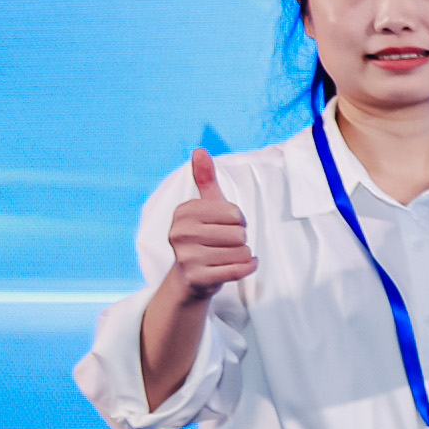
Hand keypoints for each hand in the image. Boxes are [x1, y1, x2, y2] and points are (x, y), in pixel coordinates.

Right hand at [163, 148, 254, 303]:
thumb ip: (205, 179)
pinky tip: (239, 266)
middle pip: (239, 233)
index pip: (234, 212)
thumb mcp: (206, 207)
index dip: (238, 221)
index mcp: (183, 212)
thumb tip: (199, 150)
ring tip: (225, 256)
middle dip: (240, 239)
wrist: (192, 278)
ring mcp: (187, 257)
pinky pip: (240, 269)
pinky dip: (248, 267)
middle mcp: (180, 233)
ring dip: (242, 255)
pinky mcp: (198, 277)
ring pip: (242, 252)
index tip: (224, 227)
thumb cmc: (204, 237)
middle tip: (225, 245)